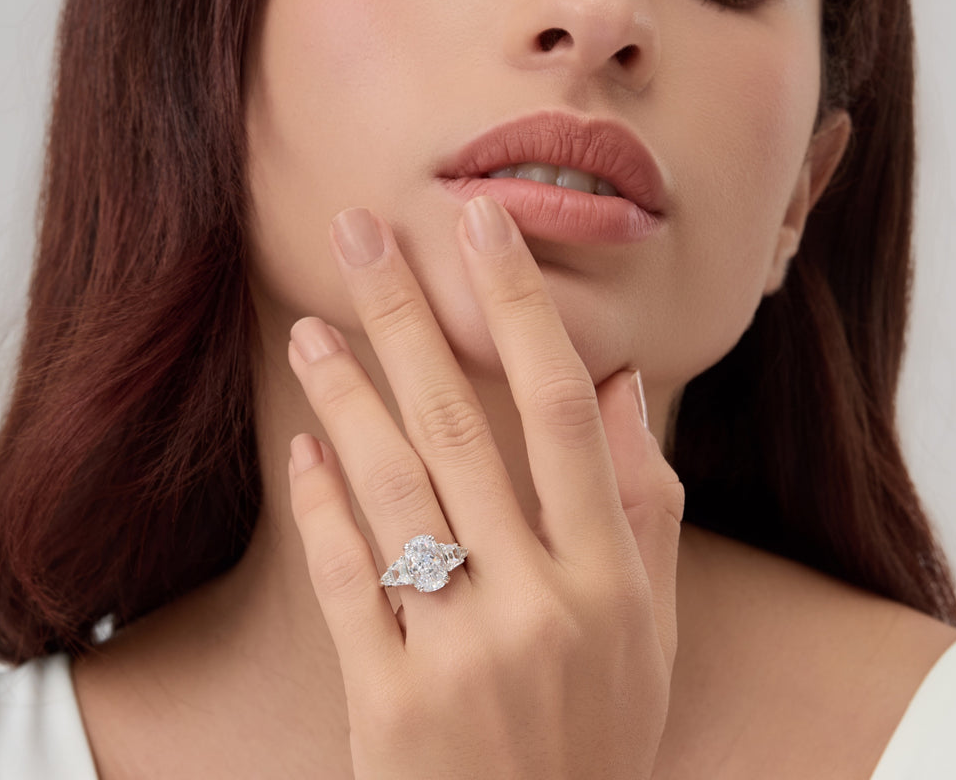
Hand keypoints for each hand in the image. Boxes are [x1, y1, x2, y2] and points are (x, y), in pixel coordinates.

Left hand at [287, 196, 684, 778]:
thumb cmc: (601, 729)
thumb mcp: (651, 623)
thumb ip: (643, 499)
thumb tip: (617, 381)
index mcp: (609, 575)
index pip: (562, 409)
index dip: (520, 307)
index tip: (482, 226)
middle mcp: (537, 604)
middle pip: (460, 428)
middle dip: (407, 317)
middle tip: (361, 233)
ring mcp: (458, 654)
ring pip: (392, 492)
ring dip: (345, 399)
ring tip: (310, 329)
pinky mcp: (389, 704)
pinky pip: (346, 582)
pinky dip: (321, 507)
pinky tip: (303, 446)